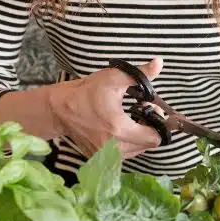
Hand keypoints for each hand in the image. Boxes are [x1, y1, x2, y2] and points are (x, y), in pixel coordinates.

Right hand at [48, 57, 164, 158]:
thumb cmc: (87, 92)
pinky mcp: (99, 158)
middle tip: (141, 111)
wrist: (60, 109)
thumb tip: (159, 63)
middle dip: (149, 128)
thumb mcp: (113, 78)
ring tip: (130, 119)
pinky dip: (127, 143)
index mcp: (119, 129)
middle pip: (147, 145)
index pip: (154, 138)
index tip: (149, 108)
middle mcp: (114, 148)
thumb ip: (140, 74)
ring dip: (139, 136)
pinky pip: (124, 154)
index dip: (158, 123)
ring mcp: (105, 156)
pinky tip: (120, 128)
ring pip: (137, 151)